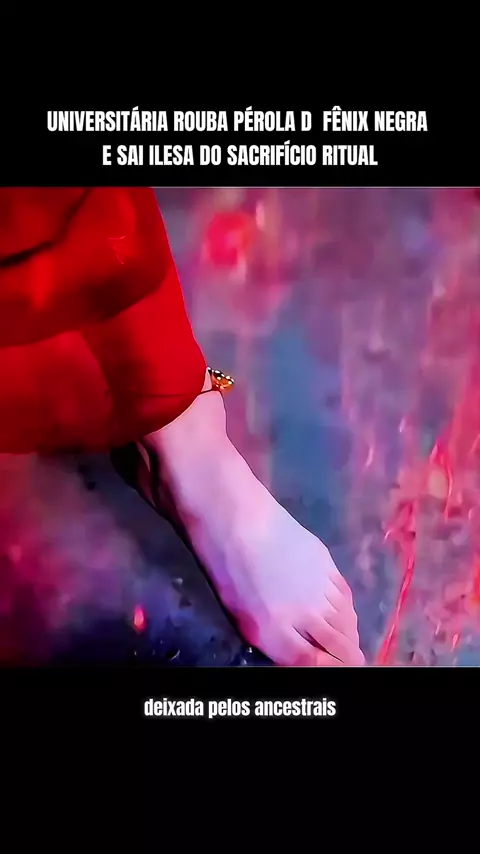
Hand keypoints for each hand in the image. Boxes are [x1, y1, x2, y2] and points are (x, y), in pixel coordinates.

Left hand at [191, 479, 363, 666]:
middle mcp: (304, 616)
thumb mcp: (241, 616)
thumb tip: (302, 653)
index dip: (330, 669)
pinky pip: (347, 598)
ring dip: (350, 636)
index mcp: (275, 633)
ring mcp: (320, 589)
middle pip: (342, 648)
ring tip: (347, 642)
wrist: (235, 518)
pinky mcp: (328, 565)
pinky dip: (348, 612)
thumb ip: (275, 640)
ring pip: (348, 623)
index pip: (317, 666)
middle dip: (346, 658)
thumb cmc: (224, 569)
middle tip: (346, 660)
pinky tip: (344, 614)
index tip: (331, 668)